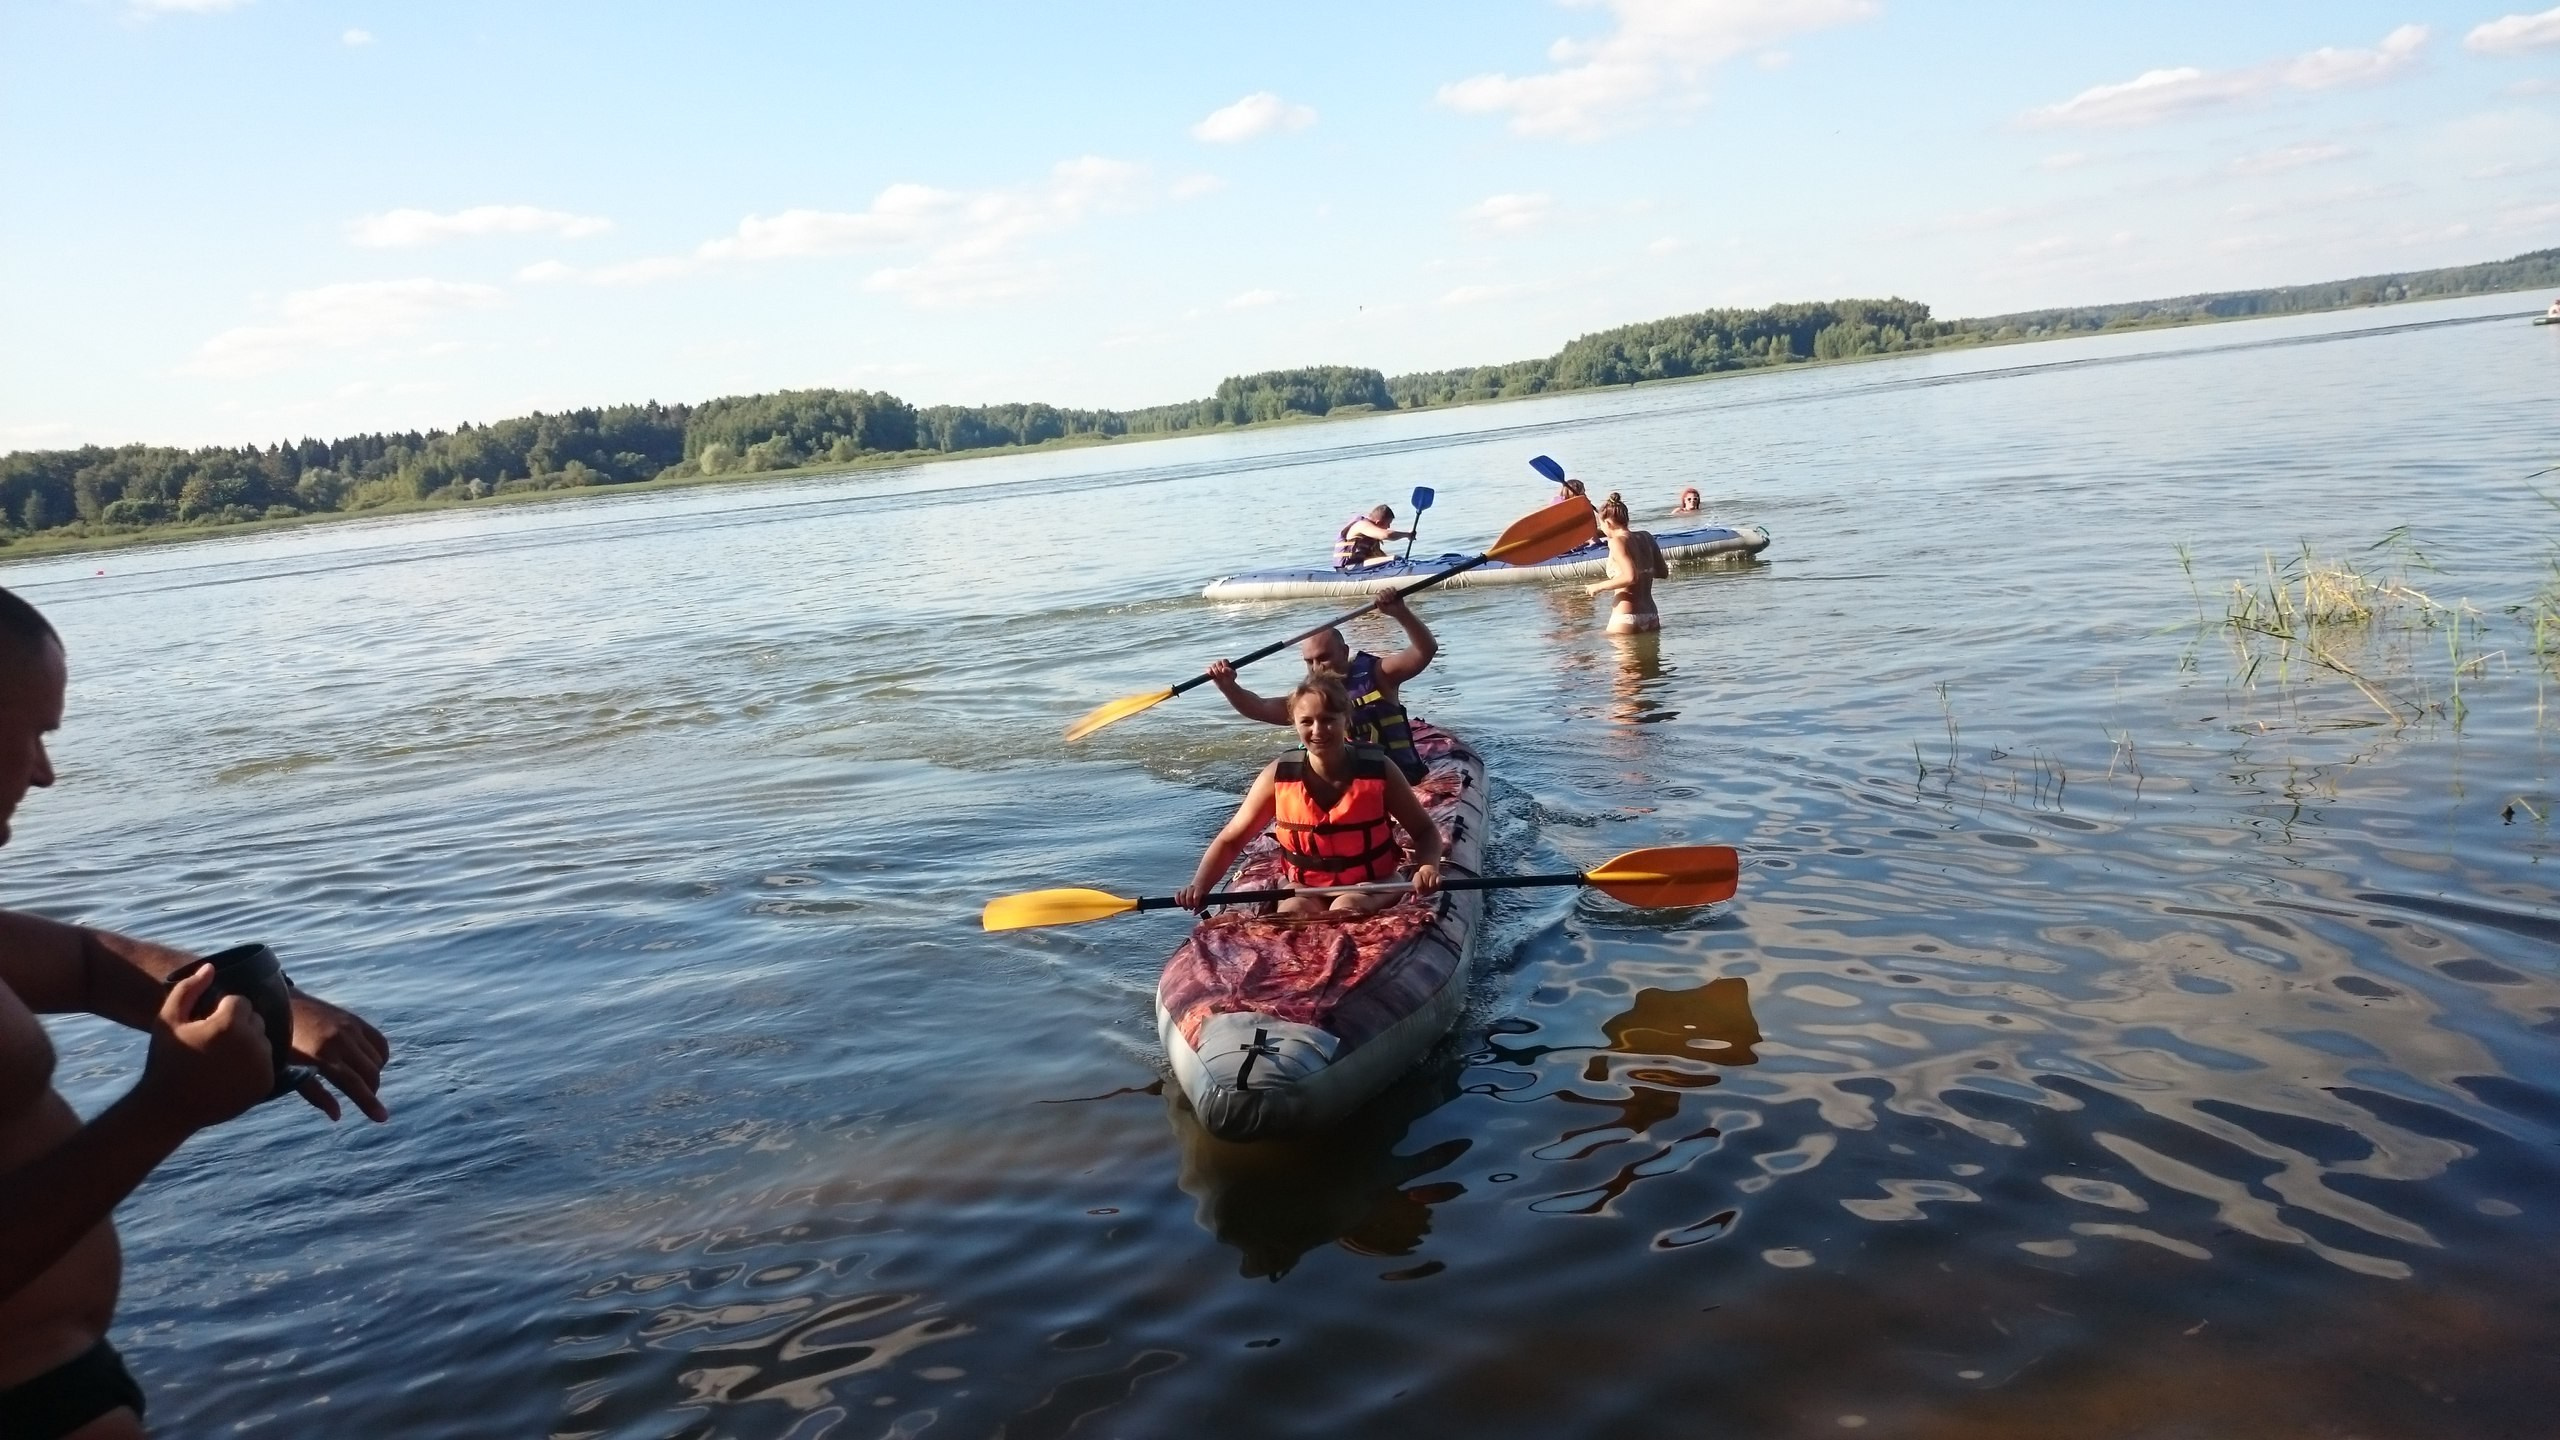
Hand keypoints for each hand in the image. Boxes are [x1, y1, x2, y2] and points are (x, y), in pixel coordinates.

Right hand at [136, 966, 273, 1134]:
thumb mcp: (167, 1020)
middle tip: (211, 1044)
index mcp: (231, 1024)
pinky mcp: (266, 1083)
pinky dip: (252, 1066)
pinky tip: (229, 1075)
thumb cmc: (165, 1060)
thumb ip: (188, 989)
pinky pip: (265, 1063)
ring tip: (219, 1060)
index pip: (240, 1002)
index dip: (220, 1012)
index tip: (204, 1027)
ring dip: (247, 1045)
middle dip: (236, 1027)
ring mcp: (263, 1065)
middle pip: (255, 1021)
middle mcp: (254, 1042)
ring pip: (263, 1042)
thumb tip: (211, 967)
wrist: (169, 1108)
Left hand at [286, 992, 391, 1122]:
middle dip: (371, 1091)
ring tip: (361, 1081)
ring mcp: (350, 1028)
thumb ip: (314, 1093)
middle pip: (370, 1073)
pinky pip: (379, 1042)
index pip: (353, 1084)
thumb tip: (337, 1115)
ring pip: (377, 1060)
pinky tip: (368, 1063)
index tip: (382, 1118)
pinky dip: (379, 1057)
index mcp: (321, 1056)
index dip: (369, 1103)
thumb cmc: (279, 1044)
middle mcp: (341, 1040)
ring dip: (374, 1075)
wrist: (280, 1005)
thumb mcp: (288, 1071)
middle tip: (364, 1100)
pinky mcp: (355, 1020)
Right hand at [1174, 883, 1204, 911]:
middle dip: (1189, 905)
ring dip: (1183, 904)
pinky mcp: (1180, 890)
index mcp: (1198, 890)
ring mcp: (1185, 888)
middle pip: (1188, 897)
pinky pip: (1177, 894)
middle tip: (1191, 908)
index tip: (1196, 906)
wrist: (1199, 888)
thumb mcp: (1204, 902)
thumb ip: (1200, 908)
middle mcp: (1191, 888)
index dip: (1195, 903)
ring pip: (1182, 896)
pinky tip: (1179, 904)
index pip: (1196, 897)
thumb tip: (1194, 913)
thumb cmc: (1202, 897)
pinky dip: (1177, 900)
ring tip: (1186, 907)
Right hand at [1206, 659, 1237, 687]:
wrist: (1226, 685)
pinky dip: (1210, 671)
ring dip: (1215, 671)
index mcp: (1226, 663)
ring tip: (1219, 676)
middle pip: (1218, 662)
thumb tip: (1223, 669)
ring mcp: (1215, 667)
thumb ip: (1230, 671)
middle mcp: (1220, 664)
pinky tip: (1212, 675)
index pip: (1224, 660)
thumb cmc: (1231, 678)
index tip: (1225, 670)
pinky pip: (1208, 669)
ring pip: (1213, 665)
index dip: (1224, 665)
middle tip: (1222, 674)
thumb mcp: (1233, 675)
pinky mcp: (1211, 671)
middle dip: (1219, 668)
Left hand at [1374, 587, 1409, 616]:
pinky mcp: (1394, 592)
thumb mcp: (1384, 610)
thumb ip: (1379, 606)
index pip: (1378, 595)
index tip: (1383, 601)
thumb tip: (1376, 600)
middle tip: (1388, 601)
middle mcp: (1384, 596)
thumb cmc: (1391, 611)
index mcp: (1380, 600)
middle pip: (1382, 591)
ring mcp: (1389, 593)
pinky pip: (1392, 588)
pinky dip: (1393, 590)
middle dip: (1385, 595)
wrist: (1400, 611)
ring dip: (1389, 593)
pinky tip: (1395, 594)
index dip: (1380, 597)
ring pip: (1387, 589)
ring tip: (1392, 599)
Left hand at [1410, 863, 1441, 896]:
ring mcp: (1433, 874)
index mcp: (1418, 875)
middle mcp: (1426, 873)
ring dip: (1430, 891)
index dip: (1419, 891)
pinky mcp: (1439, 876)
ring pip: (1432, 886)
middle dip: (1425, 892)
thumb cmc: (1420, 878)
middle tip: (1424, 892)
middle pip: (1426, 886)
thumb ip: (1412, 893)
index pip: (1419, 886)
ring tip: (1428, 891)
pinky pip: (1438, 885)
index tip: (1419, 893)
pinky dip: (1435, 888)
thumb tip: (1413, 900)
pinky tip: (1433, 888)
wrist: (1429, 869)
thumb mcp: (1415, 883)